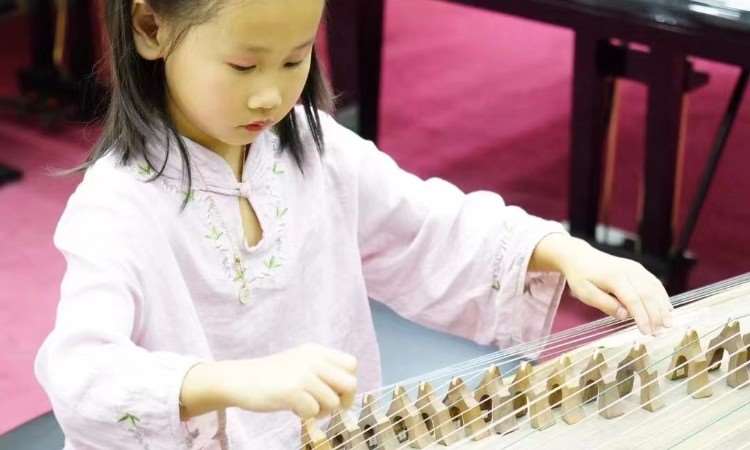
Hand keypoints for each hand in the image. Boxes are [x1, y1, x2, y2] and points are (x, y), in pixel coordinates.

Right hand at [219, 344, 357, 418]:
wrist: (239, 379)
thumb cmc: (271, 376)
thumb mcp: (300, 362)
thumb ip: (322, 371)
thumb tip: (347, 393)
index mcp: (316, 351)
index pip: (352, 364)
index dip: (348, 382)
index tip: (336, 393)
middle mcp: (313, 360)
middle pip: (350, 384)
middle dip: (343, 400)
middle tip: (326, 406)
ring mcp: (303, 374)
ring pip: (333, 402)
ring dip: (320, 410)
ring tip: (303, 405)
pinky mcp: (292, 391)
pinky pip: (313, 411)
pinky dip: (304, 415)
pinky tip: (291, 407)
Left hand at [531, 233, 672, 334]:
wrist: (581, 256)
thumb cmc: (582, 277)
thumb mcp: (585, 293)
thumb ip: (605, 304)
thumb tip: (624, 316)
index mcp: (614, 276)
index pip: (633, 299)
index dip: (641, 317)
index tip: (646, 333)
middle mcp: (628, 270)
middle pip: (647, 294)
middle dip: (655, 315)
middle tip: (659, 333)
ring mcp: (636, 268)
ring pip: (655, 288)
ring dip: (663, 307)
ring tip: (668, 325)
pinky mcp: (639, 269)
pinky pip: (654, 283)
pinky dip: (662, 297)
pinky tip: (667, 310)